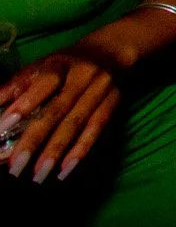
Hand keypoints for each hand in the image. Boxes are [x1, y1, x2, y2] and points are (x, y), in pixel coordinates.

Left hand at [0, 46, 124, 183]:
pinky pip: (96, 130)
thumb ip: (15, 87)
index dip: (23, 106)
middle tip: (16, 167)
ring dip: (56, 152)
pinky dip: (80, 151)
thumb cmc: (64, 64)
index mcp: (60, 64)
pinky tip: (65, 170)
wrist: (110, 51)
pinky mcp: (113, 103)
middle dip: (35, 140)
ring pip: (77, 124)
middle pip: (58, 111)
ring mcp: (101, 90)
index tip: (1, 129)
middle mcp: (83, 76)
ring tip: (38, 176)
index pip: (42, 86)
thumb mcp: (39, 67)